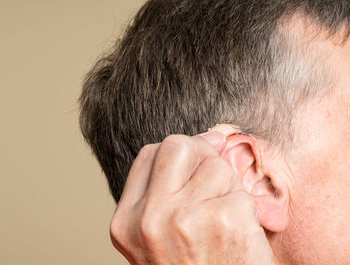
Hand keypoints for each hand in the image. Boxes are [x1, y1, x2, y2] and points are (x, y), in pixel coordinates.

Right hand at [110, 129, 274, 264]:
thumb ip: (169, 187)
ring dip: (227, 187)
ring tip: (222, 219)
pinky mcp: (224, 221)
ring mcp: (185, 218)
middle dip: (202, 155)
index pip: (150, 154)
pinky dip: (245, 208)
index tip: (195, 162)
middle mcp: (150, 217)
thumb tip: (208, 138)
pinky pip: (240, 190)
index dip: (177, 154)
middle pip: (179, 146)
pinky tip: (237, 234)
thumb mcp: (160, 234)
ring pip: (216, 165)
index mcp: (127, 220)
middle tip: (213, 180)